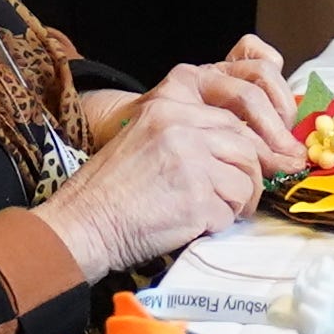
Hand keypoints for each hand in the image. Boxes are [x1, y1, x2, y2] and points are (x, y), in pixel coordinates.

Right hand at [49, 62, 300, 272]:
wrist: (83, 223)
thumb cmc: (111, 190)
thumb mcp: (145, 139)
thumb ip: (187, 134)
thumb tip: (239, 149)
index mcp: (168, 106)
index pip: (230, 120)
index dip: (244, 149)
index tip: (244, 168)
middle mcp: (182, 128)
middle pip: (246, 148)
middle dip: (249, 176)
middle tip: (239, 198)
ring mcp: (191, 163)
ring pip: (245, 181)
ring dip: (237, 203)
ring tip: (215, 213)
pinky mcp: (196, 199)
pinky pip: (230, 213)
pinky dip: (218, 225)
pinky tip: (195, 226)